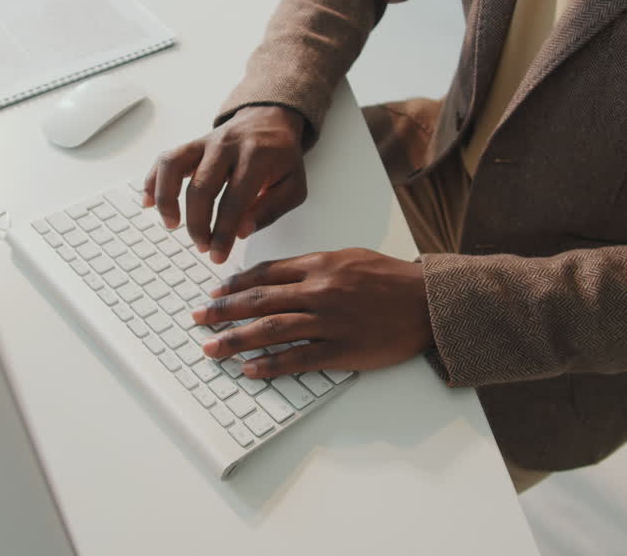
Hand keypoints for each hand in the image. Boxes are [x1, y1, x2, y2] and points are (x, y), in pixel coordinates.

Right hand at [142, 105, 306, 263]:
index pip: (234, 200)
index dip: (223, 232)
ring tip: (171, 225)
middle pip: (201, 187)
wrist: (270, 119)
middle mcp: (227, 146)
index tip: (217, 255)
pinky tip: (148, 203)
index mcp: (257, 157)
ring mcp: (206, 142)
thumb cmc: (281, 157)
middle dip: (198, 224)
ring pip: (174, 166)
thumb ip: (271, 210)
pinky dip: (151, 180)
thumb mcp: (293, 185)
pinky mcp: (192, 143)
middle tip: (202, 246)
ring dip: (166, 198)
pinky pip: (166, 159)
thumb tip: (241, 231)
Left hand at [192, 248, 432, 379]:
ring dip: (236, 340)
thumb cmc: (391, 278)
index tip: (214, 292)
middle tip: (197, 319)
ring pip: (271, 330)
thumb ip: (315, 266)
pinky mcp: (342, 349)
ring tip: (212, 348)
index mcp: (320, 265)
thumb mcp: (350, 257)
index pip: (265, 274)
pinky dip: (271, 365)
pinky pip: (298, 359)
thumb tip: (280, 277)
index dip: (235, 284)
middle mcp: (318, 291)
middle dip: (222, 310)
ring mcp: (329, 321)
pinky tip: (250, 370)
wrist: (428, 301)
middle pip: (259, 301)